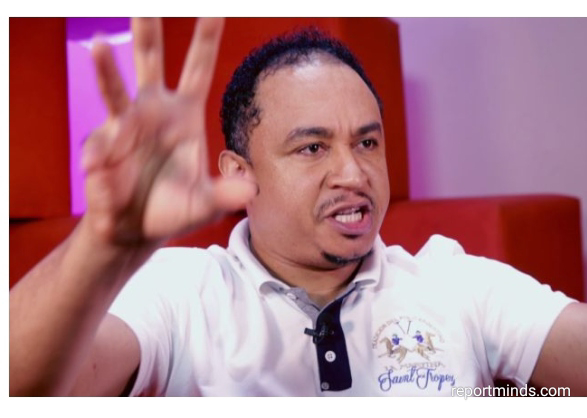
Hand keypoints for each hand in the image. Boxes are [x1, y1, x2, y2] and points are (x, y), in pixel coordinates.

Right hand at [82, 18, 254, 245]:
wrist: (136, 228)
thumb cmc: (174, 209)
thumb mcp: (205, 204)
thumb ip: (224, 194)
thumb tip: (250, 190)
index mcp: (185, 113)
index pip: (198, 68)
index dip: (206, 37)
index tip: (213, 7)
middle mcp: (153, 109)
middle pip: (149, 59)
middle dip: (147, 28)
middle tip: (145, 1)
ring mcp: (124, 124)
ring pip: (114, 88)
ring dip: (106, 68)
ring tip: (101, 47)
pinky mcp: (101, 145)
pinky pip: (100, 144)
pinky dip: (101, 156)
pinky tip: (100, 173)